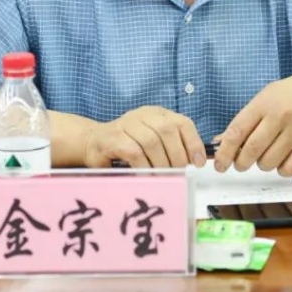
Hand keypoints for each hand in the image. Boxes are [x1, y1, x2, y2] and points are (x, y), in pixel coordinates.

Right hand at [84, 106, 205, 168]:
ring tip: (163, 177)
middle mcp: (142, 114)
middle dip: (177, 155)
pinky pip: (133, 152)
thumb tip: (196, 163)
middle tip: (179, 174)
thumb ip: (171, 147)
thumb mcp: (152, 142)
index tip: (199, 163)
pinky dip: (144, 167)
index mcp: (156, 114)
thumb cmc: (126, 146)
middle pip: (167, 130)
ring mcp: (126, 124)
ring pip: (151, 141)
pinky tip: (146, 176)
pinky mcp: (112, 138)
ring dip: (161, 164)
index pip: (182, 122)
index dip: (193, 142)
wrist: (92, 142)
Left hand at [213, 67, 291, 176]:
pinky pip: (291, 168)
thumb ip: (246, 119)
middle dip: (242, 163)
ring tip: (268, 156)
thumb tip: (219, 142)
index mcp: (265, 101)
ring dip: (264, 165)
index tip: (219, 165)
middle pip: (251, 150)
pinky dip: (283, 170)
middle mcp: (281, 114)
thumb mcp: (269, 96)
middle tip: (242, 164)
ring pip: (269, 162)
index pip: (236, 131)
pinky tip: (284, 160)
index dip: (224, 152)